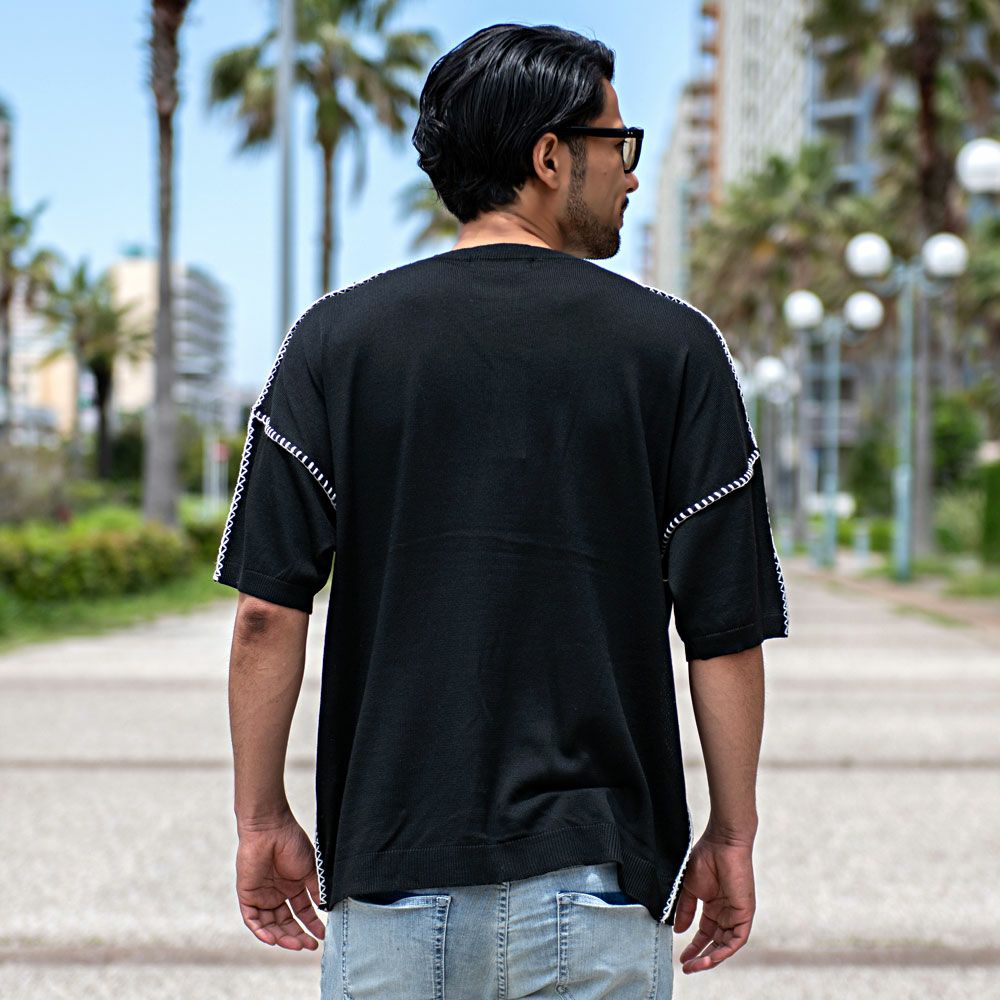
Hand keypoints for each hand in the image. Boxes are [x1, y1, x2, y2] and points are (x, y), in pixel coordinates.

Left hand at [235, 810, 325, 949]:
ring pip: (270, 925)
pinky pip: (253, 920)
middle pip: (286, 923)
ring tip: (296, 944)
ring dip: (282, 937)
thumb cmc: (291, 843)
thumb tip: (325, 910)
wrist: (270, 829)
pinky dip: (261, 932)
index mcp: (293, 887)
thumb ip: (315, 890)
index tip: (322, 936)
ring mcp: (262, 896)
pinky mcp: (247, 896)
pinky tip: (274, 939)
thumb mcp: (309, 869)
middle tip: (310, 945)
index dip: (311, 925)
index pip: (302, 913)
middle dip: (298, 936)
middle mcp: (277, 894)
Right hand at [673, 831, 754, 973]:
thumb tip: (679, 931)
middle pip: (715, 943)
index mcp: (713, 906)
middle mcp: (726, 913)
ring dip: (712, 958)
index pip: (705, 934)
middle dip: (701, 956)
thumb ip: (685, 910)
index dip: (694, 946)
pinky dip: (725, 951)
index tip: (681, 958)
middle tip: (687, 967)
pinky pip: (737, 940)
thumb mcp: (689, 888)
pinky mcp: (745, 914)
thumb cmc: (705, 858)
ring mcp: (736, 914)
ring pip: (726, 945)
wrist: (722, 842)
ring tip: (696, 966)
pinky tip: (712, 958)